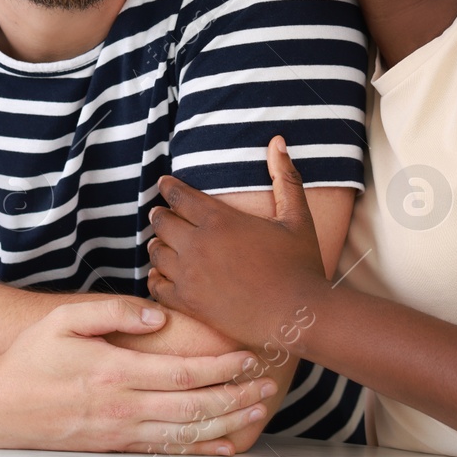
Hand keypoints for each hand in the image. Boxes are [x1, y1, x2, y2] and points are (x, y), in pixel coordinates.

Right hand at [0, 300, 276, 454]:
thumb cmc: (30, 356)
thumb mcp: (64, 319)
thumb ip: (113, 312)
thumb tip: (157, 314)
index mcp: (116, 372)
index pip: (183, 373)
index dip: (221, 367)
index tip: (249, 356)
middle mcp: (124, 406)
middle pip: (194, 406)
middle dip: (236, 396)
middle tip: (269, 385)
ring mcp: (120, 431)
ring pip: (186, 432)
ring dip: (226, 423)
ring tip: (257, 411)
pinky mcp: (113, 446)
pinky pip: (165, 452)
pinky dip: (199, 450)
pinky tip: (223, 446)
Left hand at [148, 136, 328, 350]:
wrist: (297, 316)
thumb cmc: (300, 265)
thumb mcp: (297, 217)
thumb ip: (285, 178)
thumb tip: (278, 140)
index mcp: (220, 219)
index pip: (179, 195)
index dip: (168, 187)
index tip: (164, 184)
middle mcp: (198, 244)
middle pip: (162, 221)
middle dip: (161, 214)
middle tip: (162, 213)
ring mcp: (190, 275)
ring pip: (156, 251)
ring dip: (158, 244)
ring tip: (162, 242)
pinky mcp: (188, 303)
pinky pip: (156, 285)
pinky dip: (156, 277)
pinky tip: (162, 274)